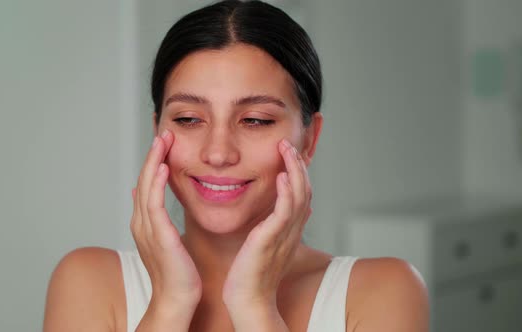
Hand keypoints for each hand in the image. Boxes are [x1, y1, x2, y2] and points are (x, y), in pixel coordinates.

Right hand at [131, 130, 201, 314]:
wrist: (176, 298)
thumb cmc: (177, 272)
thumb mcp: (163, 238)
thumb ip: (155, 215)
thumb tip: (143, 192)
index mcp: (144, 222)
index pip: (146, 184)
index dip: (154, 162)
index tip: (165, 143)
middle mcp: (141, 222)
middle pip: (143, 180)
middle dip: (153, 155)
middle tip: (163, 133)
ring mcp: (147, 228)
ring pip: (146, 187)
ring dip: (154, 162)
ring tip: (163, 141)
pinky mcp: (159, 235)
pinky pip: (154, 204)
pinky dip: (157, 184)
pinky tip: (164, 168)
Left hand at [222, 139, 312, 316]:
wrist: (248, 300)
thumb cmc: (252, 275)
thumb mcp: (269, 246)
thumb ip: (278, 227)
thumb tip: (291, 213)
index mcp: (289, 230)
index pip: (301, 195)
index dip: (298, 172)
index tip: (288, 153)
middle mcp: (292, 230)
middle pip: (305, 190)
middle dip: (298, 165)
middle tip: (287, 143)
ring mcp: (284, 235)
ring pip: (299, 196)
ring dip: (294, 170)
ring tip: (286, 149)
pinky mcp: (271, 240)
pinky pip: (284, 212)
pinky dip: (286, 192)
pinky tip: (282, 176)